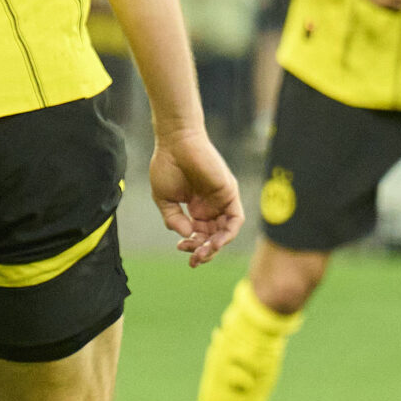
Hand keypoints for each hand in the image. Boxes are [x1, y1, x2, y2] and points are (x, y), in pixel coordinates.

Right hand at [148, 129, 243, 266]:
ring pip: (225, 232)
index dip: (192, 247)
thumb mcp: (165, 199)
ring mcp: (221, 201)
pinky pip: (235, 220)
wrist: (176, 141)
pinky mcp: (230, 193)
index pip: (199, 235)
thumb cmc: (167, 165)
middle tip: (193, 259)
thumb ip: (174, 219)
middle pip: (213, 237)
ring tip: (203, 253)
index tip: (180, 249)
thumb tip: (186, 236)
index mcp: (196, 209)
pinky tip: (215, 242)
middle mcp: (211, 207)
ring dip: (216, 247)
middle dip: (204, 251)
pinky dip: (227, 234)